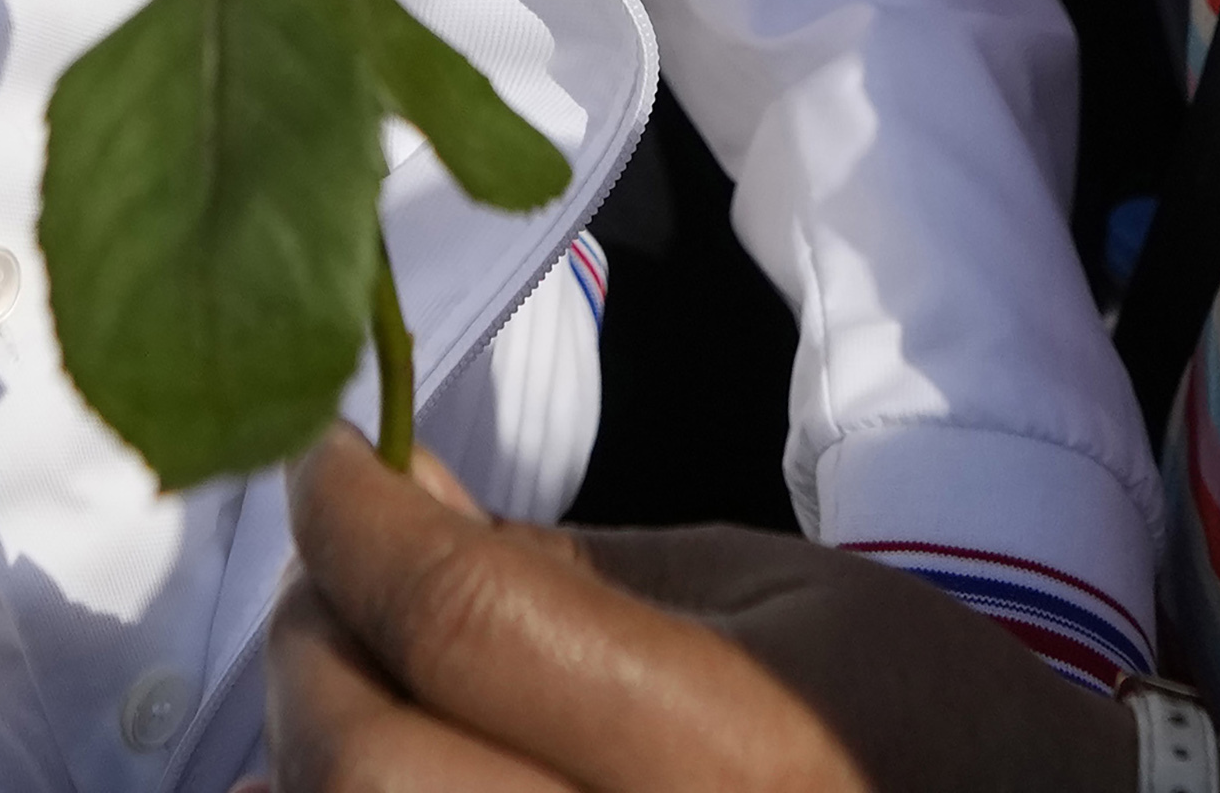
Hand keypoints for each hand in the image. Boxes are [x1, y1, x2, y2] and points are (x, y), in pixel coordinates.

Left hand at [260, 432, 1130, 792]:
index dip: (358, 520)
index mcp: (724, 745)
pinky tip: (388, 771)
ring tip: (355, 686)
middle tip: (331, 582)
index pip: (463, 619)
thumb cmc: (909, 716)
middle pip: (369, 766)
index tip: (329, 458)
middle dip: (312, 650)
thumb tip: (389, 507)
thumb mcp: (766, 592)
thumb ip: (561, 564)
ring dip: (310, 758)